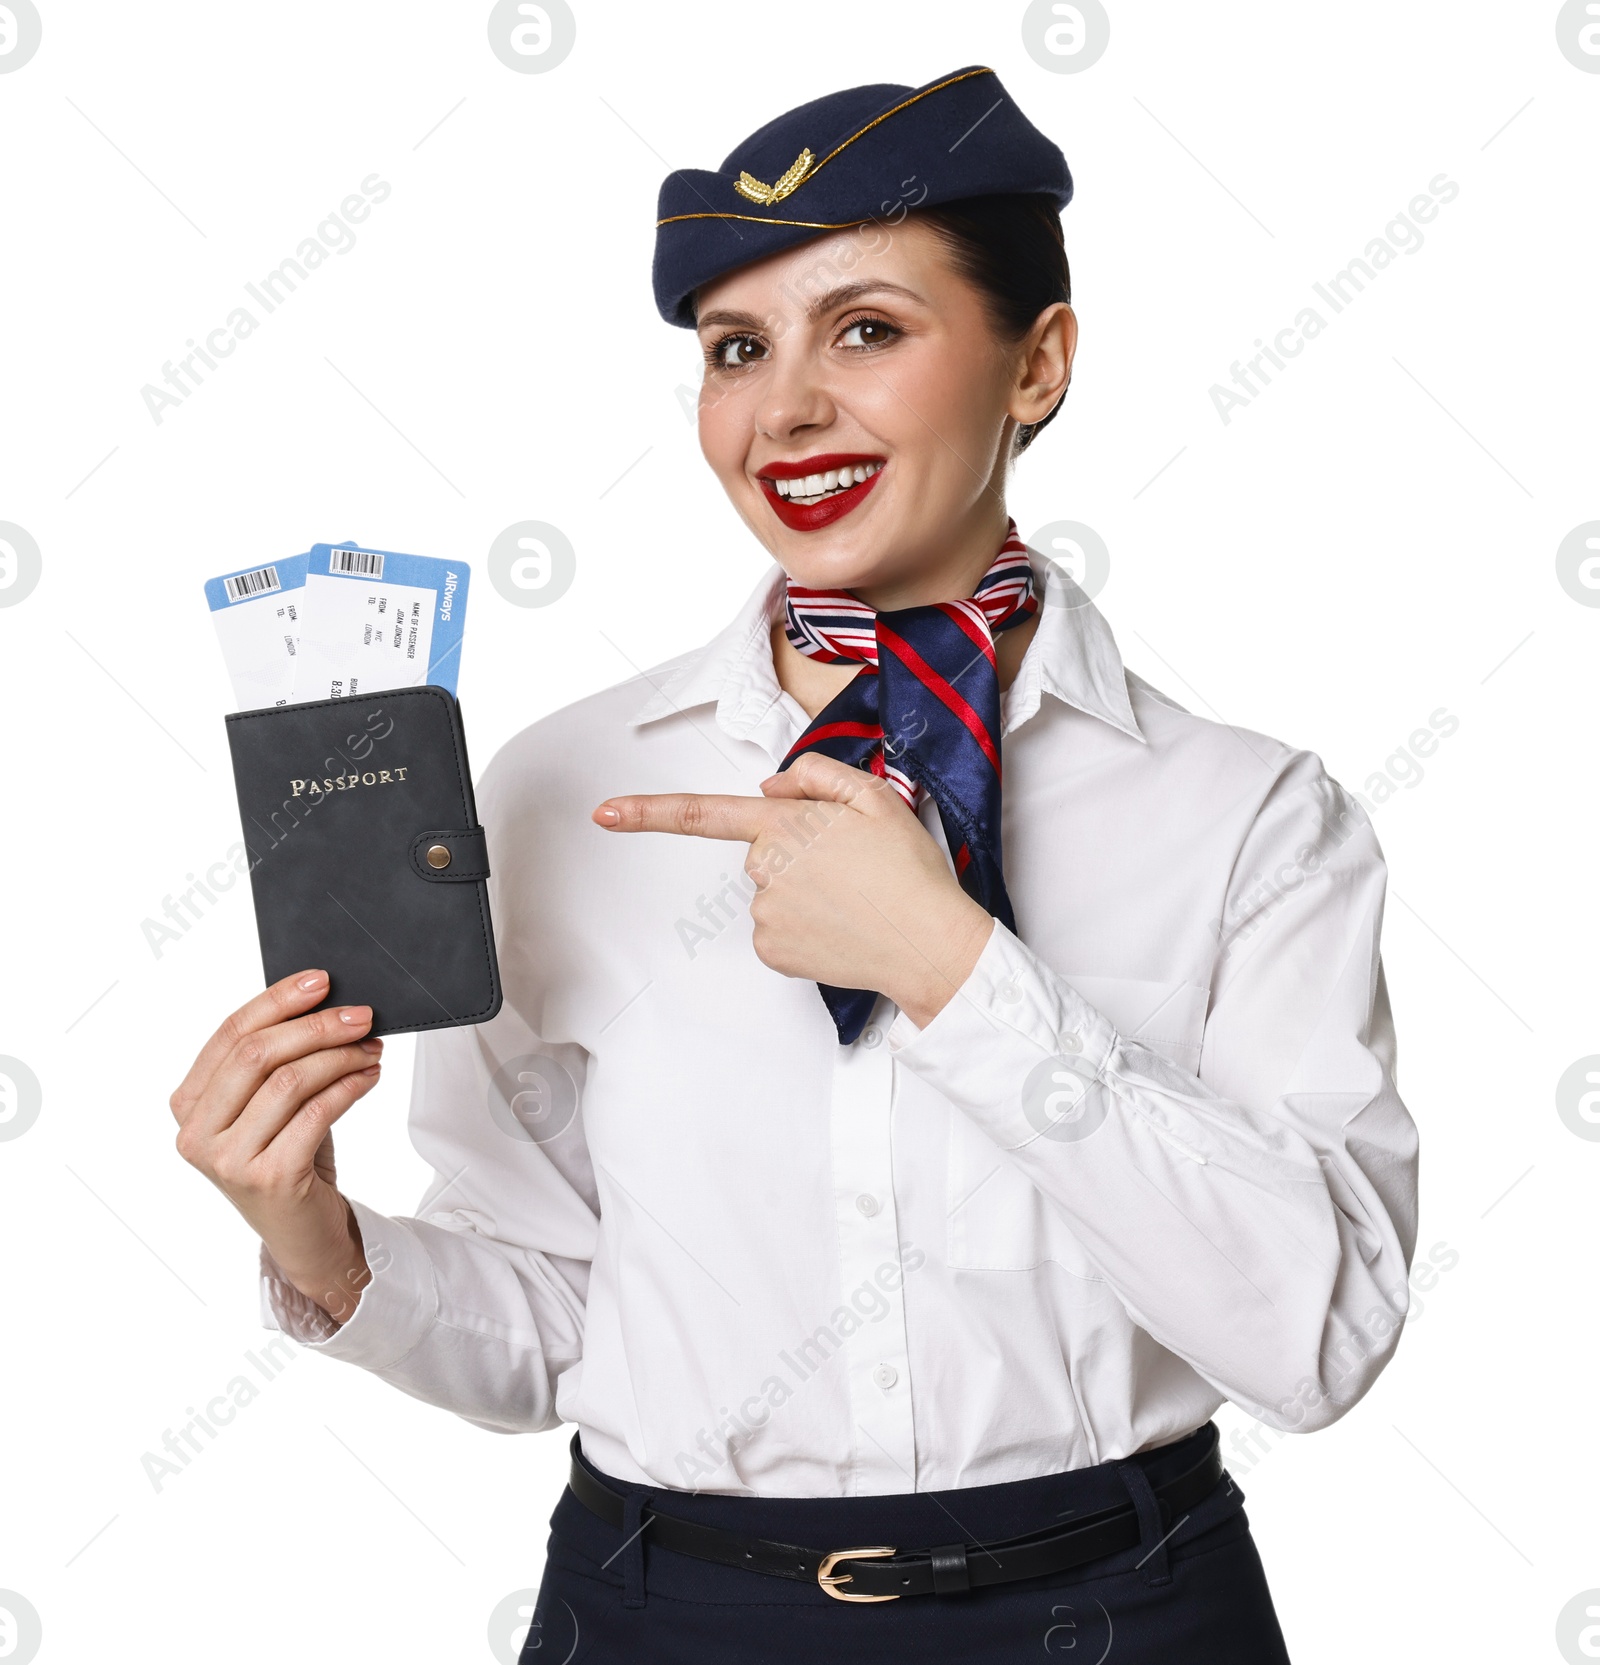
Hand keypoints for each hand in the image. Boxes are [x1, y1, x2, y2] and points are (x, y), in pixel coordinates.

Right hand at [170, 970, 379, 1324]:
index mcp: (189, 1105)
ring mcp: (228, 1161)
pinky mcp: (269, 1179)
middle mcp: (197, 1134)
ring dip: (341, 1056)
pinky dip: (350, 1086)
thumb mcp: (274, 1104)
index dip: (277, 1000)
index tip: (322, 980)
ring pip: (290, 1081)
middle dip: (316, 1025)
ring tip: (371, 1048)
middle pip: (258, 1054)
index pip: (230, 1034)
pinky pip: (316, 1113)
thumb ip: (279, 1059)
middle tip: (362, 1015)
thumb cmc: (291, 1156)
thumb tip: (324, 998)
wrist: (306, 1234)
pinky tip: (370, 1076)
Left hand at [593, 753, 993, 1026]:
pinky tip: (840, 928)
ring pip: (771, 893)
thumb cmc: (909, 871)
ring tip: (854, 900)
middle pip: (762, 853)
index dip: (647, 812)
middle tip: (851, 867)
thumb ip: (817, 776)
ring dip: (804, 893)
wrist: (931, 945)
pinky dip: (803, 928)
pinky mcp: (771, 952)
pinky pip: (776, 931)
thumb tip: (772, 788)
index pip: (704, 814)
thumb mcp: (876, 798)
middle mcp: (764, 869)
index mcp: (785, 825)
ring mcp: (764, 914)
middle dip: (796, 855)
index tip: (604, 812)